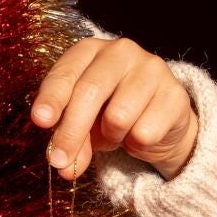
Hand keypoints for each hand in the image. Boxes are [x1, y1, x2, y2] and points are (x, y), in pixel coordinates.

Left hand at [31, 37, 198, 179]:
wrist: (160, 121)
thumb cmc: (110, 113)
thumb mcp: (83, 123)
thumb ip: (71, 139)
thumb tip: (65, 167)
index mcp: (89, 50)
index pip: (65, 73)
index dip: (52, 98)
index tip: (41, 121)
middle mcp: (120, 51)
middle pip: (89, 93)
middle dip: (71, 132)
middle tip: (59, 161)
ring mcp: (152, 68)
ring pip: (118, 116)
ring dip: (112, 137)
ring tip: (117, 132)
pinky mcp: (175, 93)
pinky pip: (145, 132)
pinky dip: (137, 143)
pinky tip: (141, 132)